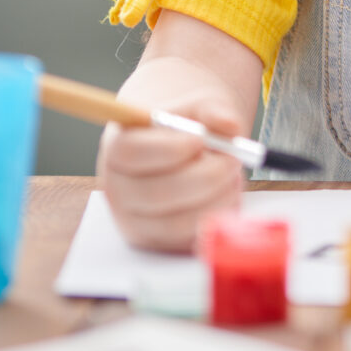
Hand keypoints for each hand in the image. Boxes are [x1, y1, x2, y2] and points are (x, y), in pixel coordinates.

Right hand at [96, 85, 246, 252]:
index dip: (168, 148)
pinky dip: (215, 218)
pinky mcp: (158, 242)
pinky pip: (188, 240)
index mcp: (119, 147)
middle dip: (203, 178)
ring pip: (173, 223)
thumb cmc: (185, 129)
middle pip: (153, 193)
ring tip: (231, 177)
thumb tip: (229, 124)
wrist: (182, 151)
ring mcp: (135, 220)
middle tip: (232, 161)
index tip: (201, 139)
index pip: (130, 152)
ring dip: (214, 200)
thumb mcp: (197, 108)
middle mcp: (119, 188)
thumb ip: (213, 111)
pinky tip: (225, 195)